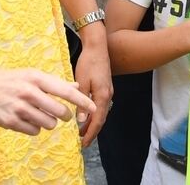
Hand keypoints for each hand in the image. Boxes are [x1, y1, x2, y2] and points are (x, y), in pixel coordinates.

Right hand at [0, 64, 96, 136]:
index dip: (82, 101)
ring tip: (40, 115)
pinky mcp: (10, 121)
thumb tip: (76, 86)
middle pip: (60, 111)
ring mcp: (20, 108)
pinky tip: (27, 120)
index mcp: (37, 78)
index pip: (66, 91)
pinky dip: (35, 128)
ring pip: (48, 123)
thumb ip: (55, 83)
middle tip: (61, 114)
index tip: (93, 107)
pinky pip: (34, 131)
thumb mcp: (32, 75)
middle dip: (64, 115)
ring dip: (49, 122)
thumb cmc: (10, 79)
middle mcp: (30, 92)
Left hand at [73, 27, 112, 146]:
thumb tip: (81, 120)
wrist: (97, 47)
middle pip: (101, 119)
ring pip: (101, 112)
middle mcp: (108, 96)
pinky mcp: (105, 87)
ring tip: (82, 131)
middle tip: (82, 142)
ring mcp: (108, 91)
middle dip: (92, 131)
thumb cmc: (88, 63)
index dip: (90, 133)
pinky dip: (94, 114)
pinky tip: (86, 115)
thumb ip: (81, 102)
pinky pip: (101, 105)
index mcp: (103, 96)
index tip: (83, 143)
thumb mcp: (82, 83)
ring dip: (93, 123)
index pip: (98, 120)